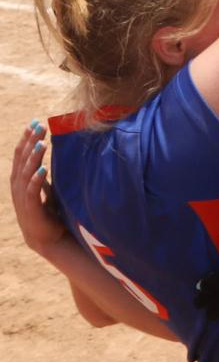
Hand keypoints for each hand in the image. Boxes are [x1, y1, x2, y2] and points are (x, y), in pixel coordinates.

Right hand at [10, 121, 65, 255]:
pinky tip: (43, 168)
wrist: (47, 239)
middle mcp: (18, 188)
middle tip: (38, 125)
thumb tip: (55, 154)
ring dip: (33, 157)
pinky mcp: (31, 210)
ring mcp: (23, 199)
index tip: (34, 122)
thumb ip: (45, 173)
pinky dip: (37, 179)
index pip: (21, 156)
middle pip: (21, 160)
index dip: (26, 139)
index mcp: (21, 181)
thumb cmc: (49, 211)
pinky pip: (32, 192)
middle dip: (29, 142)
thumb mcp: (46, 188)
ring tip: (41, 142)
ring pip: (25, 173)